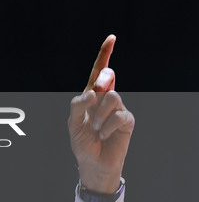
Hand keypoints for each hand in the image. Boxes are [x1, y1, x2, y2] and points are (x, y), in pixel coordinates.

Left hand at [68, 35, 134, 192]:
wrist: (93, 163)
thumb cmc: (82, 143)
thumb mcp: (73, 123)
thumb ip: (78, 105)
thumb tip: (93, 92)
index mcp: (91, 96)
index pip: (98, 72)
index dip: (105, 55)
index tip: (111, 38)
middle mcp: (105, 99)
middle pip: (107, 78)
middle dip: (103, 81)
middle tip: (97, 90)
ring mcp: (117, 109)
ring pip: (112, 97)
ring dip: (99, 114)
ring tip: (95, 128)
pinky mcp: (127, 121)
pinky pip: (118, 115)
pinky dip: (106, 126)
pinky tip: (102, 135)